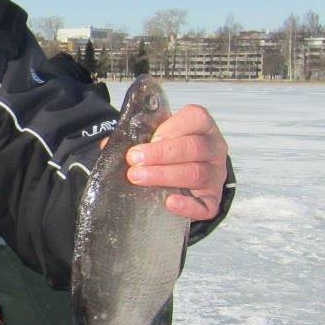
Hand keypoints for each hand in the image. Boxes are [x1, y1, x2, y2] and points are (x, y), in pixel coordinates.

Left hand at [124, 104, 227, 221]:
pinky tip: (170, 202)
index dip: (172, 127)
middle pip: (193, 147)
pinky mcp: (212, 200)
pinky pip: (205, 205)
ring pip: (196, 174)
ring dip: (165, 175)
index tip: (150, 137)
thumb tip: (108, 145)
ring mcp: (215, 175)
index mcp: (202, 127)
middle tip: (134, 160)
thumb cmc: (168, 154)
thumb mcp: (156, 139)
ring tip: (139, 177)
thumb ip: (139, 136)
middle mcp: (214, 149)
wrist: (185, 180)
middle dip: (161, 153)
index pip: (196, 118)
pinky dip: (188, 205)